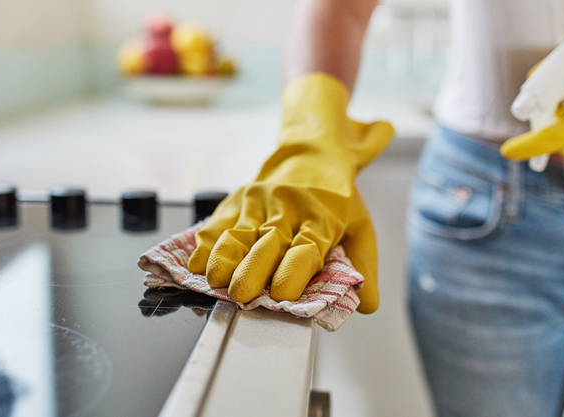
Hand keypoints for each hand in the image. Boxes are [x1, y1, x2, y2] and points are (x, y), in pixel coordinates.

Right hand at [187, 74, 392, 312]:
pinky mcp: (238, 200)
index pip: (306, 248)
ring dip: (224, 258)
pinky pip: (218, 224)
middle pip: (267, 243)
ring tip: (216, 282)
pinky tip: (197, 264)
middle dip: (252, 271)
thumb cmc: (336, 198)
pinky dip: (205, 245)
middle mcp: (288, 209)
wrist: (311, 152)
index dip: (293, 271)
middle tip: (242, 295)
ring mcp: (259, 203)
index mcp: (321, 219)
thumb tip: (367, 306)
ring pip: (238, 233)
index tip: (282, 293)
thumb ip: (362, 265)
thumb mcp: (360, 225)